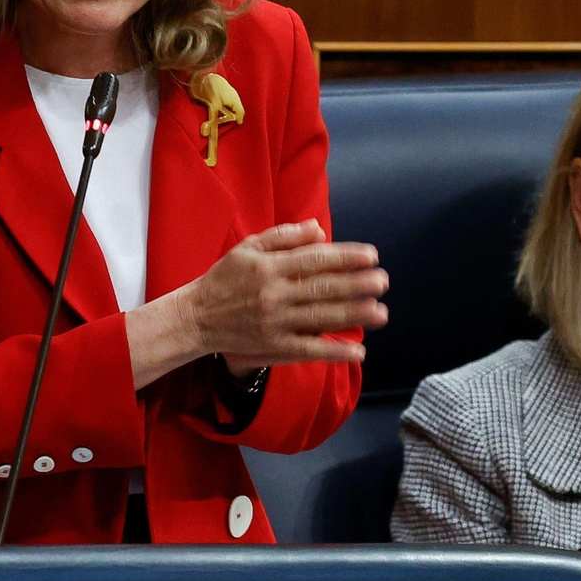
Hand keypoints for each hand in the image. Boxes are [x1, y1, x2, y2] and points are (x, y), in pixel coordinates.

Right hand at [179, 220, 386, 376]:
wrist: (196, 317)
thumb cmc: (224, 278)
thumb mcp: (248, 248)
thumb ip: (283, 237)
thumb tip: (318, 229)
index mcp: (269, 266)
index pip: (315, 259)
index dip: (346, 257)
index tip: (371, 256)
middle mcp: (274, 293)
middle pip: (323, 288)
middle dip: (357, 285)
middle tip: (384, 281)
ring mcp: (274, 322)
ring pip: (320, 318)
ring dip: (353, 315)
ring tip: (381, 312)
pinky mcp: (272, 345)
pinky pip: (308, 350)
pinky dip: (334, 351)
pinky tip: (358, 351)